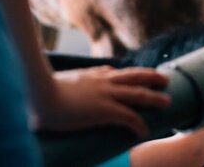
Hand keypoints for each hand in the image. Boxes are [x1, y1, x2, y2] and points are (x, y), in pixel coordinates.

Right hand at [32, 65, 171, 137]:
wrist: (38, 94)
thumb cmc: (36, 94)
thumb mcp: (45, 87)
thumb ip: (49, 90)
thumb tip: (38, 104)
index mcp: (87, 76)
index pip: (109, 72)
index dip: (122, 74)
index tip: (129, 75)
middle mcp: (100, 82)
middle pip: (132, 77)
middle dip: (149, 77)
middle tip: (164, 78)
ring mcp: (104, 94)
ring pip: (137, 94)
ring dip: (154, 97)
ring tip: (167, 100)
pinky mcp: (105, 110)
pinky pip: (129, 117)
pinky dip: (139, 123)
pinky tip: (145, 130)